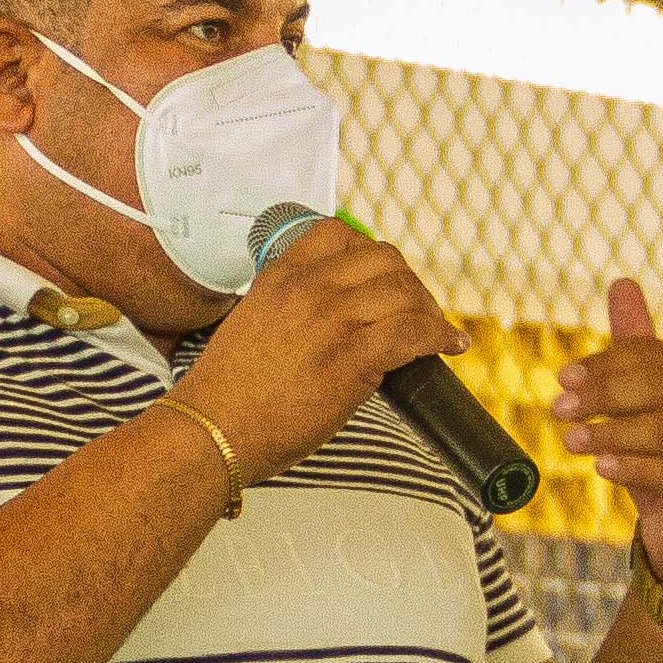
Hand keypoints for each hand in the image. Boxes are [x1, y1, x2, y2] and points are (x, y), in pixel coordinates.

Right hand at [173, 219, 464, 480]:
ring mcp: (332, 319)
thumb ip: (292, 307)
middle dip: (409, 282)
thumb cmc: (229, 392)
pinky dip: (440, 336)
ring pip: (405, 292)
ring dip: (429, 310)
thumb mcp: (254, 323)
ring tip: (437, 331)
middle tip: (419, 309)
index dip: (371, 252)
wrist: (212, 429)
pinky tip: (449, 346)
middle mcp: (308, 288)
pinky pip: (414, 331)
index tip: (384, 276)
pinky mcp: (352, 357)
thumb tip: (338, 318)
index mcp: (280, 276)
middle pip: (383, 259)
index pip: (338, 233)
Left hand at [553, 278, 662, 598]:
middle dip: (603, 394)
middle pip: (659, 387)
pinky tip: (601, 467)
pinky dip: (634, 468)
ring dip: (611, 432)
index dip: (604, 364)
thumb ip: (636, 351)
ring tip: (570, 440)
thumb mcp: (648, 405)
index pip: (653, 357)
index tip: (562, 377)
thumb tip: (622, 283)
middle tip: (559, 408)